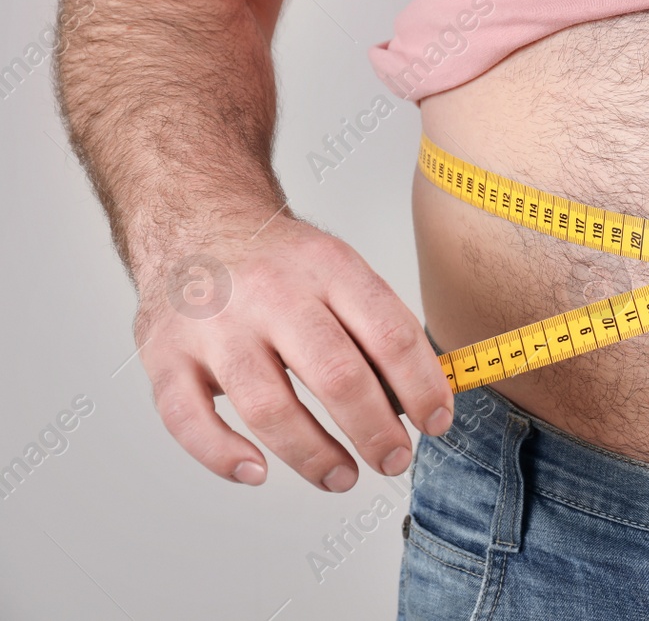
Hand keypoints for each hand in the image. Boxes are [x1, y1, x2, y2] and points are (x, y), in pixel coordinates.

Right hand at [135, 215, 453, 490]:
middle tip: (395, 459)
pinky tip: (257, 471)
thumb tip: (416, 399)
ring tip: (342, 476)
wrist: (195, 219)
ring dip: (314, 455)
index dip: (421, 387)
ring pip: (269, 407)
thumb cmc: (278, 262)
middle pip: (337, 375)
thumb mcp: (337, 268)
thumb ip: (374, 325)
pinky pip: (189, 420)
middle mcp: (271, 293)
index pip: (390, 334)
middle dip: (376, 430)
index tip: (436, 421)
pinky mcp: (165, 355)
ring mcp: (214, 325)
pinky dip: (223, 456)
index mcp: (328, 267)